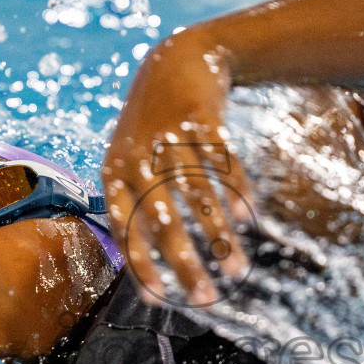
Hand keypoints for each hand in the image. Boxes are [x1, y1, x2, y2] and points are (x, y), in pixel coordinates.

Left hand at [103, 30, 254, 306]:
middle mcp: (139, 158)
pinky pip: (221, 164)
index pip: (125, 229)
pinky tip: (248, 218)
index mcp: (114, 174)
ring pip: (197, 198)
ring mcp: (170, 138)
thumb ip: (133, 206)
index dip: (141, 266)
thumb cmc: (149, 128)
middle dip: (185, 263)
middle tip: (206, 298)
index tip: (161, 301)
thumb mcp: (129, 162)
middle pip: (164, 221)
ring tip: (237, 270)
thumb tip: (142, 264)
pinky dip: (235, 192)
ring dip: (219, 237)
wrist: (173, 63)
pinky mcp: (201, 120)